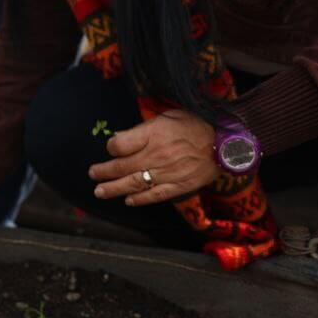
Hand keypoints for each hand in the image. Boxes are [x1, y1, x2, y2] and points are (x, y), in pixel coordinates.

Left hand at [87, 109, 217, 206]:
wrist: (225, 142)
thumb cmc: (195, 124)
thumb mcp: (166, 116)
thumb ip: (142, 129)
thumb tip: (119, 138)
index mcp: (153, 135)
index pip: (120, 145)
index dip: (111, 148)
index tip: (110, 149)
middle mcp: (157, 155)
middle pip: (122, 166)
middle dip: (104, 172)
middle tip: (92, 174)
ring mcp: (167, 173)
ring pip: (134, 183)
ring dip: (114, 188)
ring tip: (100, 191)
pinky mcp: (179, 186)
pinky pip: (155, 195)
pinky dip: (140, 199)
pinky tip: (128, 201)